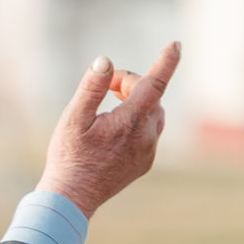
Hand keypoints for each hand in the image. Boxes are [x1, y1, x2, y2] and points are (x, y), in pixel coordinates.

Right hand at [37, 42, 179, 218]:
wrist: (72, 198)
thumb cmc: (69, 157)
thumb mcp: (73, 118)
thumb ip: (92, 87)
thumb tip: (105, 61)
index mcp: (129, 121)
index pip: (154, 83)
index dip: (166, 62)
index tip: (175, 45)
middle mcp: (146, 136)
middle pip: (150, 95)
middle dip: (129, 84)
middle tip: (104, 86)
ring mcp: (148, 151)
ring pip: (152, 113)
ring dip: (135, 103)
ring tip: (107, 109)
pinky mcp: (145, 162)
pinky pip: (149, 133)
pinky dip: (136, 123)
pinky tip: (112, 133)